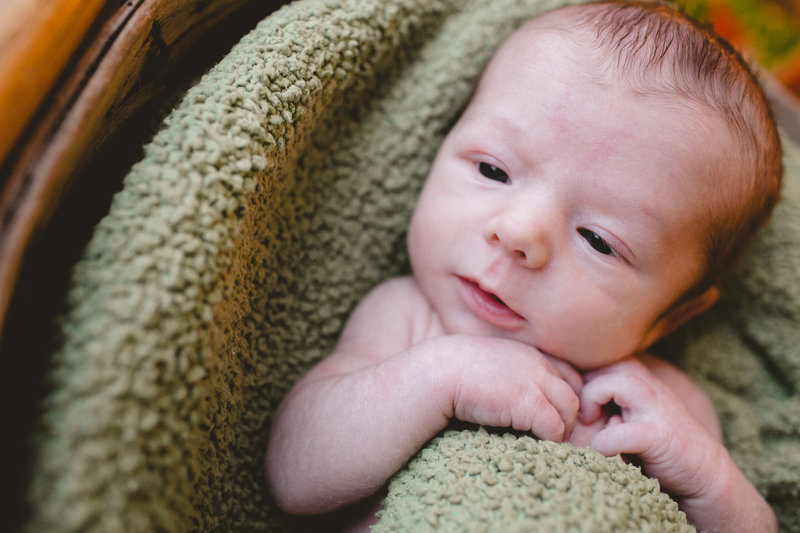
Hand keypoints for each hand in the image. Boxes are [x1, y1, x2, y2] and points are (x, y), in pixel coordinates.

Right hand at [442, 335, 580, 441]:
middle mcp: (537, 364)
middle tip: (558, 435)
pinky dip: (550, 439)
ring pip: (569, 410)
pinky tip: (535, 444)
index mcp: (530, 353)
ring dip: (561, 430)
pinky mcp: (529, 404)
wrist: (438, 372)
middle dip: (570, 417)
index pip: (569, 375)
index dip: (567, 397)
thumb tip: (517, 396)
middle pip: (573, 393)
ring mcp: (534, 382)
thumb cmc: (456, 371)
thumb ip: (512, 372)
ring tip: (547, 443)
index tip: (557, 415)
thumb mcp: (492, 363)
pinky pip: (554, 427)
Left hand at [577, 357, 725, 499]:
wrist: (704, 472)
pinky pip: (620, 433)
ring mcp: (655, 408)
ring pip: (614, 383)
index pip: (596, 355)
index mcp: (636, 377)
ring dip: (591, 401)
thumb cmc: (655, 443)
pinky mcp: (659, 435)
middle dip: (580, 380)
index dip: (573, 369)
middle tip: (578, 407)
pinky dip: (604, 444)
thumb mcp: (627, 413)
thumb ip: (603, 399)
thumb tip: (561, 396)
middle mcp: (647, 385)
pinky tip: (603, 451)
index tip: (565, 392)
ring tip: (589, 421)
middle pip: (603, 359)